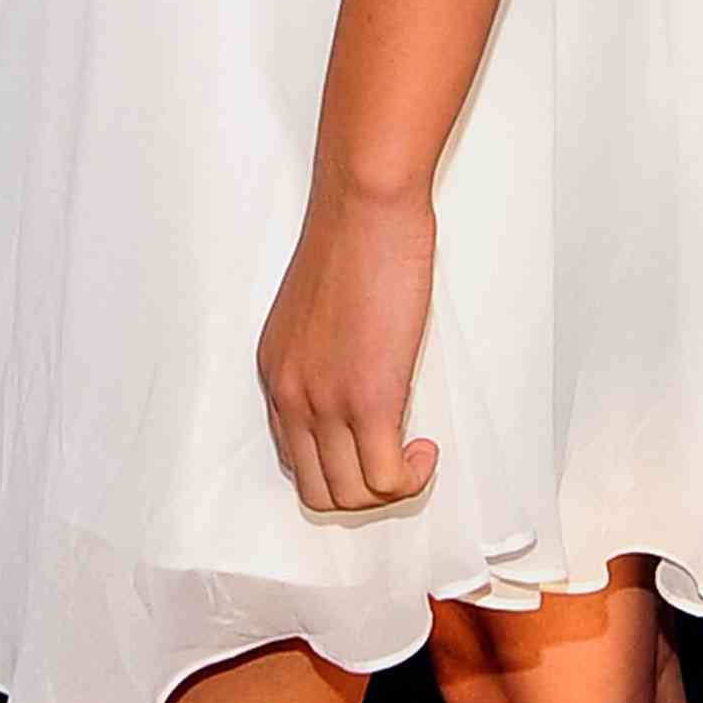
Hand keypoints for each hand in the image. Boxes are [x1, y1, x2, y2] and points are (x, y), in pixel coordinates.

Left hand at [256, 181, 440, 512]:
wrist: (365, 204)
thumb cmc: (353, 235)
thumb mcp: (317, 309)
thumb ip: (325, 353)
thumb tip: (358, 377)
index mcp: (276, 371)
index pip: (293, 457)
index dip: (337, 463)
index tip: (369, 445)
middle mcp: (291, 396)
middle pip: (317, 491)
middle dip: (362, 490)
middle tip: (396, 458)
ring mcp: (326, 403)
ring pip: (351, 498)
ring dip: (390, 489)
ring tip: (414, 454)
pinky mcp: (368, 400)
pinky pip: (387, 481)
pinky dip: (413, 478)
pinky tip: (426, 448)